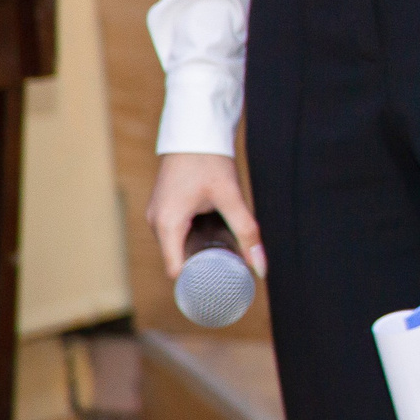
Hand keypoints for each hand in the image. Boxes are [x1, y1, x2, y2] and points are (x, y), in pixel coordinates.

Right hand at [146, 153, 265, 281]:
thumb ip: (247, 231)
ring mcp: (158, 214)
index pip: (175, 271)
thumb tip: (261, 267)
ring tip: (227, 258)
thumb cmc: (210, 161)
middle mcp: (157, 222)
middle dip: (202, 268)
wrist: (195, 130)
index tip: (219, 289)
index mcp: (167, 224)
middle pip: (178, 259)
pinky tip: (215, 239)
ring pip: (178, 246)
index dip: (195, 283)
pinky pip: (177, 233)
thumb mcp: (231, 197)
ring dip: (199, 252)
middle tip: (230, 275)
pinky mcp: (165, 207)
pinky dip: (194, 238)